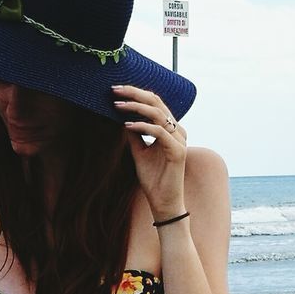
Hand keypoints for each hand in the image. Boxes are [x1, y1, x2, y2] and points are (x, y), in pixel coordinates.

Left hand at [112, 83, 186, 220]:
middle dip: (135, 94)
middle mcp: (178, 131)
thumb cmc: (154, 179)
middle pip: (157, 102)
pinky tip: (128, 125)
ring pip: (159, 114)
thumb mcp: (139, 153)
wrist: (164, 203)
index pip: (154, 103)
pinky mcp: (178, 151)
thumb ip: (135, 135)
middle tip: (115, 90)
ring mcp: (180, 140)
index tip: (116, 91)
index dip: (136, 94)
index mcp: (171, 129)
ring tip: (118, 105)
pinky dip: (143, 126)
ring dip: (136, 107)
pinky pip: (160, 132)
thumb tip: (123, 119)